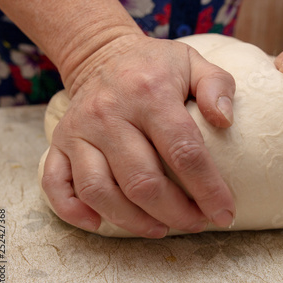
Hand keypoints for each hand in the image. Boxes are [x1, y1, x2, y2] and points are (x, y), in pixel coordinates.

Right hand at [41, 34, 235, 237]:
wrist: (101, 54)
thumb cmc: (154, 66)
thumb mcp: (193, 62)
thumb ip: (217, 85)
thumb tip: (225, 121)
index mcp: (150, 94)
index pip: (184, 151)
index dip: (208, 189)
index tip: (225, 214)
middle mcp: (109, 114)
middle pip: (142, 181)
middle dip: (175, 213)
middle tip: (197, 223)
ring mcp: (79, 131)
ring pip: (100, 191)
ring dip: (133, 221)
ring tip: (161, 228)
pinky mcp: (59, 143)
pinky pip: (56, 184)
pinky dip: (74, 211)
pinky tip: (100, 224)